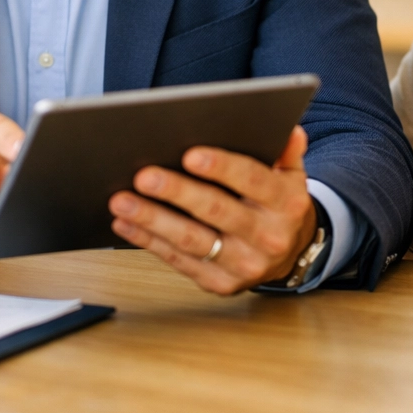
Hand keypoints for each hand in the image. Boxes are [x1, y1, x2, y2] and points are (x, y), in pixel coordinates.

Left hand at [108, 126, 318, 294]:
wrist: (289, 254)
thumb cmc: (279, 206)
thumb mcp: (291, 175)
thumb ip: (286, 150)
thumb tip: (286, 128)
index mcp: (287, 204)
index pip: (253, 180)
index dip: (222, 167)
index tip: (190, 155)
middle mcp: (269, 237)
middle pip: (217, 211)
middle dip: (177, 192)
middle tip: (143, 176)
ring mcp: (244, 265)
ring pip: (192, 240)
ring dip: (153, 220)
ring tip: (122, 200)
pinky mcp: (220, 283)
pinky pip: (179, 260)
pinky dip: (148, 241)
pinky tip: (125, 223)